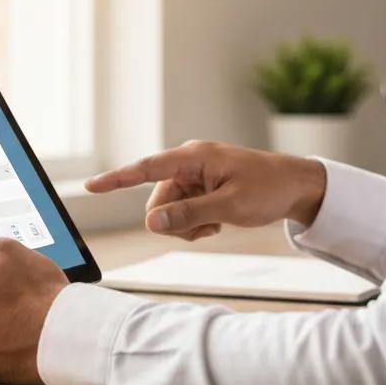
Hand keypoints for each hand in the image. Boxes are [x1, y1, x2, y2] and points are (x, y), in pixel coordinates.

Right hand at [85, 139, 325, 240]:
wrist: (296, 188)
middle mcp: (189, 163)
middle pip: (156, 201)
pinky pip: (182, 213)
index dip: (116, 179)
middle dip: (174, 222)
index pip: (146, 168)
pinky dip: (196, 223)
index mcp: (193, 157)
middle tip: (207, 227)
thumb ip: (188, 215)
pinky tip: (218, 221)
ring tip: (217, 222)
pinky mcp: (200, 189)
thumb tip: (151, 222)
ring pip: (168, 211)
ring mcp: (194, 177)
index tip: (89, 186)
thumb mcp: (229, 207)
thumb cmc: (267, 190)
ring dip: (187, 225)